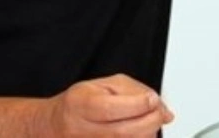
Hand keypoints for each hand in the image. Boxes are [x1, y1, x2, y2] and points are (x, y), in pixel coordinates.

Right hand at [45, 74, 174, 136]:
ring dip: (148, 133)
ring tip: (148, 120)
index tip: (153, 98)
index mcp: (81, 105)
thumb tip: (160, 107)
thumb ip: (134, 91)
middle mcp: (83, 131)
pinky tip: (140, 133)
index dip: (138, 104)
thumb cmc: (80, 103)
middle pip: (124, 132)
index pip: (112, 108)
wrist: (57, 126)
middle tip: (159, 111)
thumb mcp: (103, 84)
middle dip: (150, 120)